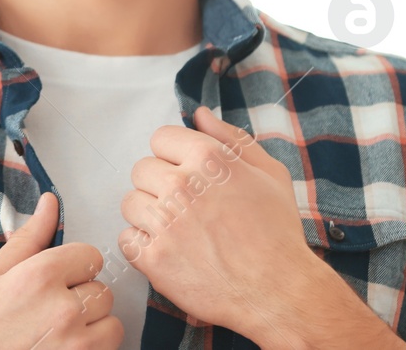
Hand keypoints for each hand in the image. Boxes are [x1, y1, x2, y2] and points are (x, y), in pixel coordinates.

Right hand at [0, 192, 122, 349]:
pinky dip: (94, 348)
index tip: (55, 283)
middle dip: (81, 298)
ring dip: (91, 326)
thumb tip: (50, 202)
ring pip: (111, 321)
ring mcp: (76, 343)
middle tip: (50, 313)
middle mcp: (63, 308)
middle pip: (101, 289)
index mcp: (39, 277)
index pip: (90, 256)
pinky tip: (65, 347)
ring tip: (59, 333)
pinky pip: (110, 347)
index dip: (73, 268)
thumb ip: (29, 239)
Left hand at [117, 105, 319, 339]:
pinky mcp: (154, 258)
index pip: (160, 137)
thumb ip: (231, 138)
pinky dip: (142, 246)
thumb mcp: (269, 173)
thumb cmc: (277, 231)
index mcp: (208, 158)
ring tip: (177, 230)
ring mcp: (165, 222)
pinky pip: (126, 239)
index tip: (187, 174)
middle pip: (141, 169)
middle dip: (159, 184)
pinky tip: (168, 251)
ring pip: (130, 202)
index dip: (173, 155)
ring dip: (148, 214)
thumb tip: (199, 115)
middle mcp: (182, 184)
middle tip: (185, 206)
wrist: (278, 291)